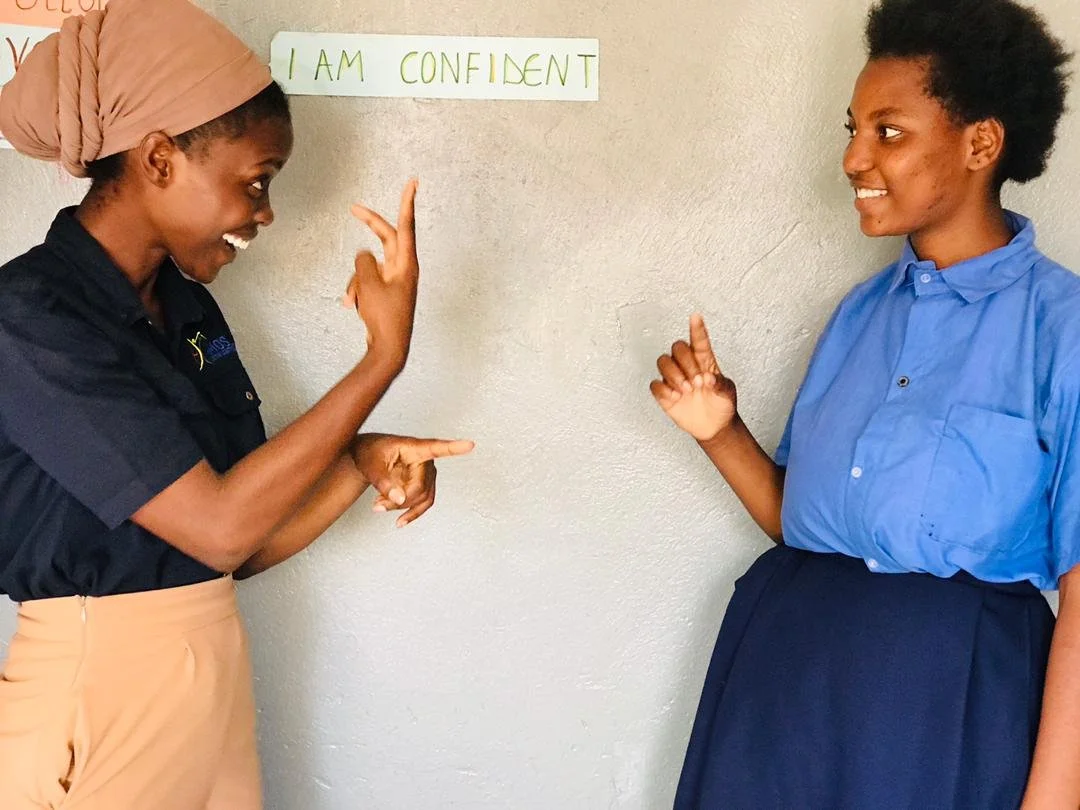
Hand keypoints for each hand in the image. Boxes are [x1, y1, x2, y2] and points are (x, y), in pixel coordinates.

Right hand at [343, 179, 419, 369]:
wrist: (388, 347)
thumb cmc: (383, 317)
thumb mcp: (368, 284)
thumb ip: (363, 262)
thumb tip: (363, 254)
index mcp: (407, 264)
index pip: (406, 226)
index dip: (407, 203)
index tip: (413, 182)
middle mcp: (404, 268)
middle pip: (385, 238)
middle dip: (369, 228)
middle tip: (354, 209)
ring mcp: (395, 279)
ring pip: (368, 265)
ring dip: (356, 280)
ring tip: (356, 302)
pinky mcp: (386, 290)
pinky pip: (366, 281)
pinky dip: (358, 291)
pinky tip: (356, 307)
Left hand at [351, 433, 474, 527]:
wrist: (368, 455)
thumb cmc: (370, 453)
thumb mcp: (370, 466)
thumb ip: (384, 482)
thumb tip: (400, 499)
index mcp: (414, 447)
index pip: (436, 447)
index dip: (454, 447)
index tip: (470, 444)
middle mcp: (426, 459)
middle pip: (421, 487)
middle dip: (399, 501)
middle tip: (377, 505)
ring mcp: (428, 473)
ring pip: (423, 498)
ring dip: (402, 507)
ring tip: (379, 506)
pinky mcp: (425, 484)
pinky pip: (425, 502)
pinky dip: (412, 513)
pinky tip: (400, 520)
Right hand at [651, 314, 737, 442]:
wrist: (714, 426)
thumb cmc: (722, 405)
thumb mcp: (727, 393)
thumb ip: (720, 385)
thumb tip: (709, 378)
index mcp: (705, 362)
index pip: (699, 341)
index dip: (697, 329)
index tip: (696, 317)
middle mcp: (688, 366)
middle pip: (678, 348)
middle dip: (686, 364)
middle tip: (697, 382)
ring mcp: (675, 379)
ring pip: (663, 361)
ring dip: (674, 375)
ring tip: (686, 390)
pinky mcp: (665, 393)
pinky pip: (655, 384)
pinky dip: (664, 390)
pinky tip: (676, 397)